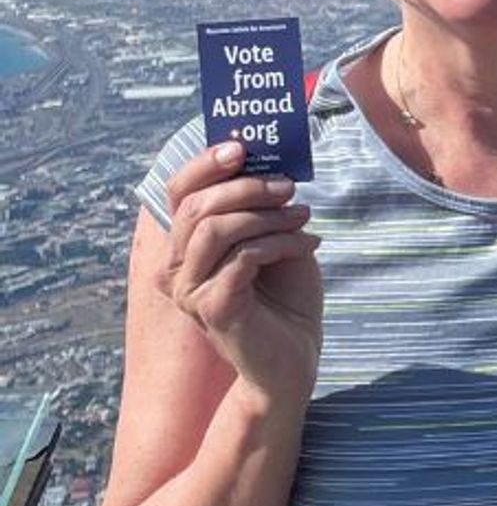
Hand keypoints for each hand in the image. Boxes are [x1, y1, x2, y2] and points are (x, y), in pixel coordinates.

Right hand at [158, 140, 324, 404]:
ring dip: (267, 215)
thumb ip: (264, 205)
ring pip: (216, 228)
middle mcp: (176, 267)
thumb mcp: (277, 238)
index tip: (242, 147)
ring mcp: (189, 291)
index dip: (204, 163)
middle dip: (248, 188)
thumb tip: (270, 158)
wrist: (294, 358)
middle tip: (290, 189)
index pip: (177, 192)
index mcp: (186, 245)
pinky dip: (282, 243)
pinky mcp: (212, 309)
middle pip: (196, 206)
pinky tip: (310, 245)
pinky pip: (244, 257)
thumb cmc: (286, 295)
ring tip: (303, 218)